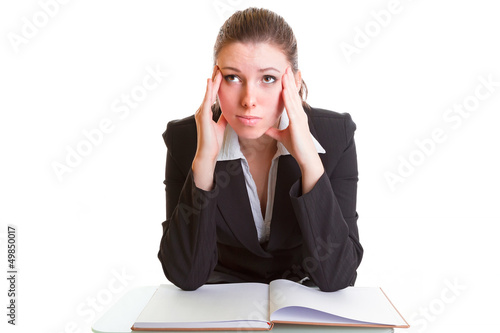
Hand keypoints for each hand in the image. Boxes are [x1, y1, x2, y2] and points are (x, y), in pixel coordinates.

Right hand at [192, 67, 226, 189]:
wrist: (208, 153)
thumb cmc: (213, 142)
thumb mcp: (221, 126)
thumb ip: (223, 118)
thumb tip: (229, 111)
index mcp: (206, 112)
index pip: (212, 94)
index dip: (216, 84)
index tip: (220, 74)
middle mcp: (202, 110)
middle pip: (209, 91)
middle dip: (214, 78)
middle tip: (218, 66)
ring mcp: (201, 112)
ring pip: (208, 93)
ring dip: (213, 81)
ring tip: (216, 70)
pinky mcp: (202, 116)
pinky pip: (206, 100)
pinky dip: (208, 90)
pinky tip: (210, 81)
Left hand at [265, 67, 323, 192]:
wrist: (306, 157)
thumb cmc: (297, 147)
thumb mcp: (282, 136)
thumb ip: (274, 131)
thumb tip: (265, 127)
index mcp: (296, 115)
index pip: (291, 97)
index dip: (288, 85)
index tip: (284, 75)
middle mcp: (299, 113)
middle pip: (293, 93)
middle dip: (289, 80)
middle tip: (286, 67)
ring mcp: (300, 117)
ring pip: (293, 98)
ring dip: (288, 85)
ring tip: (285, 73)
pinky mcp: (298, 123)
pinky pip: (292, 108)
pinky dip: (288, 98)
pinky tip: (284, 90)